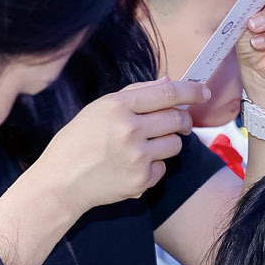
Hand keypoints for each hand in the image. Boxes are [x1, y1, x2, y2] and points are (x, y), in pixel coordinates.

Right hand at [41, 80, 207, 213]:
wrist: (61, 182)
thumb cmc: (77, 142)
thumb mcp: (99, 109)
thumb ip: (135, 94)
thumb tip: (168, 82)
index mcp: (118, 107)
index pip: (167, 93)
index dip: (191, 91)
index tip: (203, 91)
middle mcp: (130, 130)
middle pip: (177, 119)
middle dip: (182, 120)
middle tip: (178, 123)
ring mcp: (137, 157)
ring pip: (175, 144)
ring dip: (167, 143)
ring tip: (144, 146)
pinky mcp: (141, 180)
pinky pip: (163, 167)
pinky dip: (153, 166)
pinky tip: (132, 166)